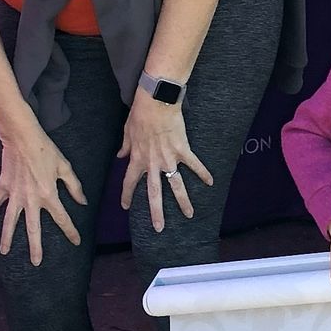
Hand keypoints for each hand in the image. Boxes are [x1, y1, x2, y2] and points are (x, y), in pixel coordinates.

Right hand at [0, 118, 85, 264]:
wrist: (22, 137)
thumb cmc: (46, 150)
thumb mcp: (65, 167)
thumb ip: (74, 186)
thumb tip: (82, 202)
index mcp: (49, 195)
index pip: (62, 219)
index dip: (70, 231)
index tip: (76, 241)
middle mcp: (31, 199)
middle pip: (33, 229)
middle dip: (35, 247)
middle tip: (36, 262)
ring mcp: (15, 194)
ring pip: (10, 221)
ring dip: (7, 237)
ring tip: (5, 251)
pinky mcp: (3, 187)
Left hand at [119, 88, 211, 234]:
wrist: (156, 101)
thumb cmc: (140, 114)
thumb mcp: (127, 132)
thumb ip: (125, 147)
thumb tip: (121, 156)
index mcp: (137, 159)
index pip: (129, 182)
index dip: (126, 196)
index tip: (125, 207)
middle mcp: (153, 163)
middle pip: (154, 193)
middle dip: (156, 212)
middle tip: (159, 228)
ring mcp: (169, 158)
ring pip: (176, 185)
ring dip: (183, 201)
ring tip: (189, 214)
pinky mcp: (183, 150)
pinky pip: (194, 164)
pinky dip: (202, 173)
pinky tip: (210, 183)